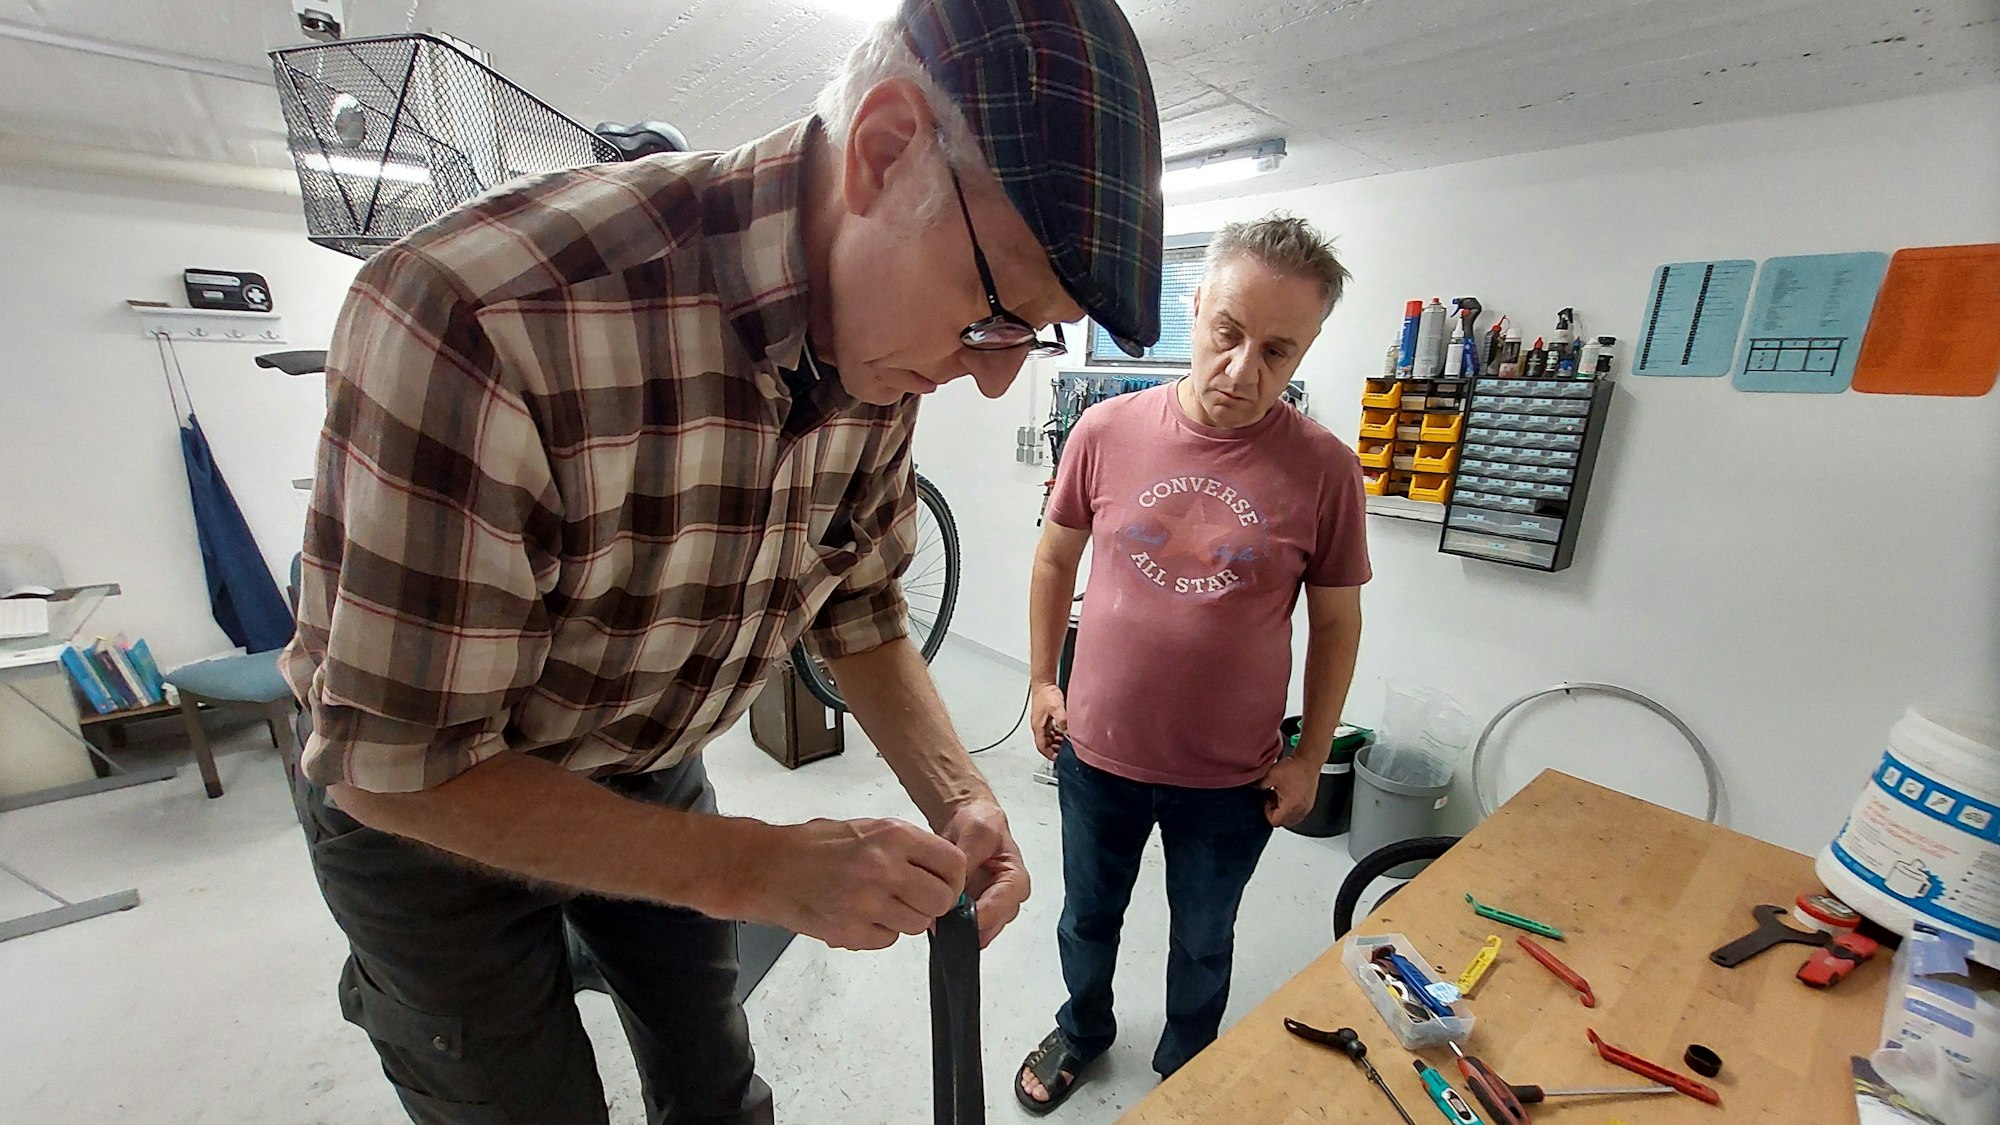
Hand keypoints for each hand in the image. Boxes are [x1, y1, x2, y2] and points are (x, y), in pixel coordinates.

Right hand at [744, 817, 966, 950]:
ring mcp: (867, 903)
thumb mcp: (868, 828)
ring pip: (917, 924)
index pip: (953, 864)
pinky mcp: (851, 932)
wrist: (768, 868)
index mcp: (893, 837)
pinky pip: (888, 940)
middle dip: (933, 903)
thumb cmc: (813, 846)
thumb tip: (940, 869)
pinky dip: (879, 933)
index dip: (953, 878)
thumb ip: (907, 847)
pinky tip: (860, 915)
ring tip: (880, 903)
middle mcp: (884, 869)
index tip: (945, 883)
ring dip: (905, 919)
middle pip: (941, 900)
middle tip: (916, 898)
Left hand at [937, 798, 1030, 947]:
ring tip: (934, 913)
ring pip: (974, 933)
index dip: (978, 915)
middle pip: (989, 927)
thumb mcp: (977, 833)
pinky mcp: (971, 911)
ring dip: (955, 926)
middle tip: (940, 917)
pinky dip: (947, 924)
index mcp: (1016, 880)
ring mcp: (988, 908)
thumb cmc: (979, 822)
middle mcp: (1006, 900)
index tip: (955, 913)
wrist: (966, 818)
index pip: (1001, 908)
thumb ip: (968, 862)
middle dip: (964, 925)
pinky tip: (935, 912)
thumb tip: (956, 891)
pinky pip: (960, 928)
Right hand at [1030, 682, 1067, 760]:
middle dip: (1053, 749)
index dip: (1049, 754)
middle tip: (1063, 751)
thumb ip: (1062, 721)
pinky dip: (1055, 734)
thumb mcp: (1056, 708)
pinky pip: (1049, 730)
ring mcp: (1040, 721)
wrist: (1043, 683)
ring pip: (1046, 737)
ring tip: (1064, 743)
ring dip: (1054, 742)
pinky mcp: (1044, 717)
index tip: (1057, 758)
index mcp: (1038, 727)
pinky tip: (1062, 732)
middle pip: (1044, 743)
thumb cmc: (1046, 694)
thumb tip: (1067, 731)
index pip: (1041, 746)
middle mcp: (1037, 725)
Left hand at [1258, 755, 1320, 827]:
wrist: (1308, 760)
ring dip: (1283, 811)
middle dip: (1275, 812)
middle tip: (1271, 799)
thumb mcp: (1271, 776)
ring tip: (1279, 796)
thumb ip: (1259, 785)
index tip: (1265, 801)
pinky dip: (1291, 807)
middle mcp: (1300, 810)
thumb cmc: (1295, 768)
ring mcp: (1306, 807)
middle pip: (1283, 821)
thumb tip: (1252, 788)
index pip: (1274, 821)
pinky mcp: (1309, 803)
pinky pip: (1298, 812)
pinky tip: (1288, 795)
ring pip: (1291, 818)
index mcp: (1290, 807)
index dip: (1266, 812)